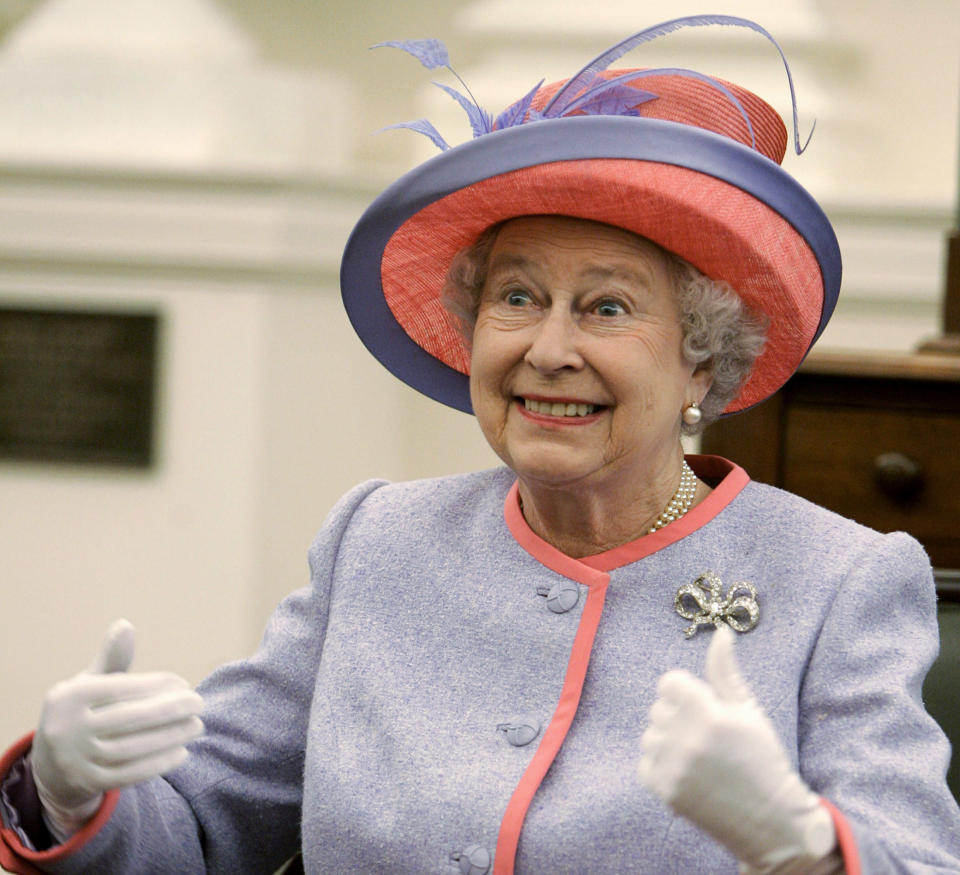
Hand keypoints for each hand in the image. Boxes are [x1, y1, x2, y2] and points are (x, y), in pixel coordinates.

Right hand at [30, 619, 203, 839]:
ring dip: (172, 736)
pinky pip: (129, 774)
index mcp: (69, 697)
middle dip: (171, 710)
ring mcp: (75, 759)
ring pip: (132, 748)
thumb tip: (125, 625)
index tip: (184, 683)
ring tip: (197, 725)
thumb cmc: (83, 710)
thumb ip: (112, 658)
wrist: (51, 764)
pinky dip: (158, 763)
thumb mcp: (90, 681)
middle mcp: (67, 728)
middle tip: (199, 703)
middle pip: (129, 717)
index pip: (121, 687)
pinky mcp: (87, 783)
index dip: (157, 685)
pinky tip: (182, 751)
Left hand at [638, 626, 835, 873]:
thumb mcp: (748, 710)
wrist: (771, 818)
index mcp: (707, 714)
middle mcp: (686, 739)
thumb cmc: (762, 757)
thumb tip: (720, 633)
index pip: (669, 683)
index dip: (688, 693)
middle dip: (680, 716)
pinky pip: (645, 762)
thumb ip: (725, 671)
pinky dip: (661, 766)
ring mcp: (672, 767)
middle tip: (709, 738)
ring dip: (669, 741)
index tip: (706, 709)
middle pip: (659, 707)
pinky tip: (689, 773)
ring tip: (700, 757)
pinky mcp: (664, 791)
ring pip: (650, 735)